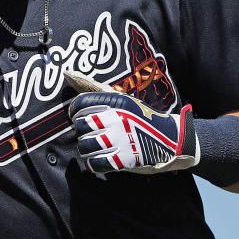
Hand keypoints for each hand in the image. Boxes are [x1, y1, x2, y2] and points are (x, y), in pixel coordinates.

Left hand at [65, 70, 199, 174]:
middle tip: (89, 133)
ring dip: (86, 149)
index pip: (81, 104)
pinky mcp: (123, 160)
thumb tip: (68, 73)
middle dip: (81, 132)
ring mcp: (120, 140)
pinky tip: (97, 160)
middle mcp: (116, 119)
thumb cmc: (142, 117)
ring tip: (94, 147)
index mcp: (116, 102)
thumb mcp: (123, 99)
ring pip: (85, 146)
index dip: (74, 112)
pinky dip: (92, 164)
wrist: (170, 139)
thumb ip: (96, 88)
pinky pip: (95, 164)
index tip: (76, 116)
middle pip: (80, 126)